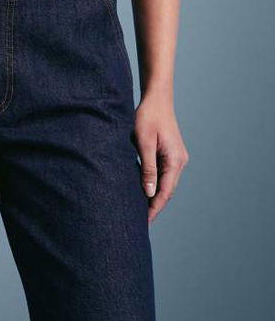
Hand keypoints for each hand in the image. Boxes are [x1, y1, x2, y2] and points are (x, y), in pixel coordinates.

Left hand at [133, 91, 189, 224]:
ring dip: (154, 196)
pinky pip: (163, 174)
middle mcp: (180, 161)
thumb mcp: (143, 143)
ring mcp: (177, 157)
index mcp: (175, 161)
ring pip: (166, 183)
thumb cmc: (147, 116)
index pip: (165, 192)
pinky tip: (144, 190)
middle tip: (140, 221)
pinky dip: (155, 184)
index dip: (154, 208)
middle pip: (167, 190)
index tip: (144, 222)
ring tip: (140, 210)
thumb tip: (149, 193)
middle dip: (154, 206)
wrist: (156, 98)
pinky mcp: (170, 153)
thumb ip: (147, 168)